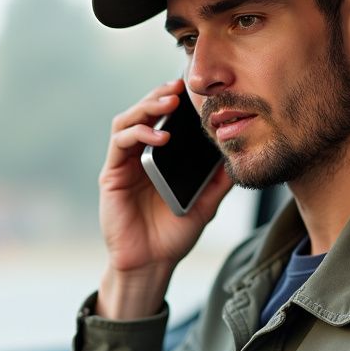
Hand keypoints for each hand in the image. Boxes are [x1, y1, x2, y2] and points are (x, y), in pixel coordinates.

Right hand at [97, 78, 232, 318]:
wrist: (152, 263)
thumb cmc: (174, 235)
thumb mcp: (206, 203)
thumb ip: (219, 180)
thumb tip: (238, 154)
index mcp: (160, 159)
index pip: (164, 119)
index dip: (175, 101)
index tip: (195, 89)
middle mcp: (139, 156)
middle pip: (143, 113)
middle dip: (160, 95)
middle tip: (180, 87)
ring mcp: (124, 164)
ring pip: (127, 121)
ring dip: (146, 107)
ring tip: (169, 102)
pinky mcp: (111, 175)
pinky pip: (120, 144)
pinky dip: (138, 133)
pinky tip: (159, 136)